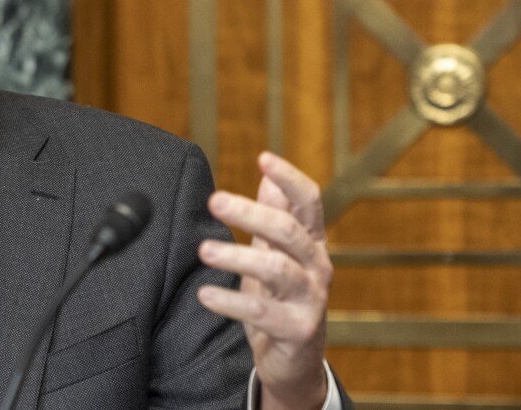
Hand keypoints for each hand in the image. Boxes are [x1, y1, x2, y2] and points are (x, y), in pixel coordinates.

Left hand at [195, 153, 331, 409]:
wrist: (292, 361)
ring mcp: (311, 299)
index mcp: (311, 243)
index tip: (263, 158)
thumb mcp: (277, 254)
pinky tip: (204, 295)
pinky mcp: (299, 330)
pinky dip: (231, 302)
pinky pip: (263, 313)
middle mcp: (317, 267)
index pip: (309, 202)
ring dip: (238, 256)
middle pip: (289, 230)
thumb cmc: (279, 299)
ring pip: (277, 269)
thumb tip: (266, 177)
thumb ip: (273, 218)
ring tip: (204, 250)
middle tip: (214, 200)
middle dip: (252, 213)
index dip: (290, 179)